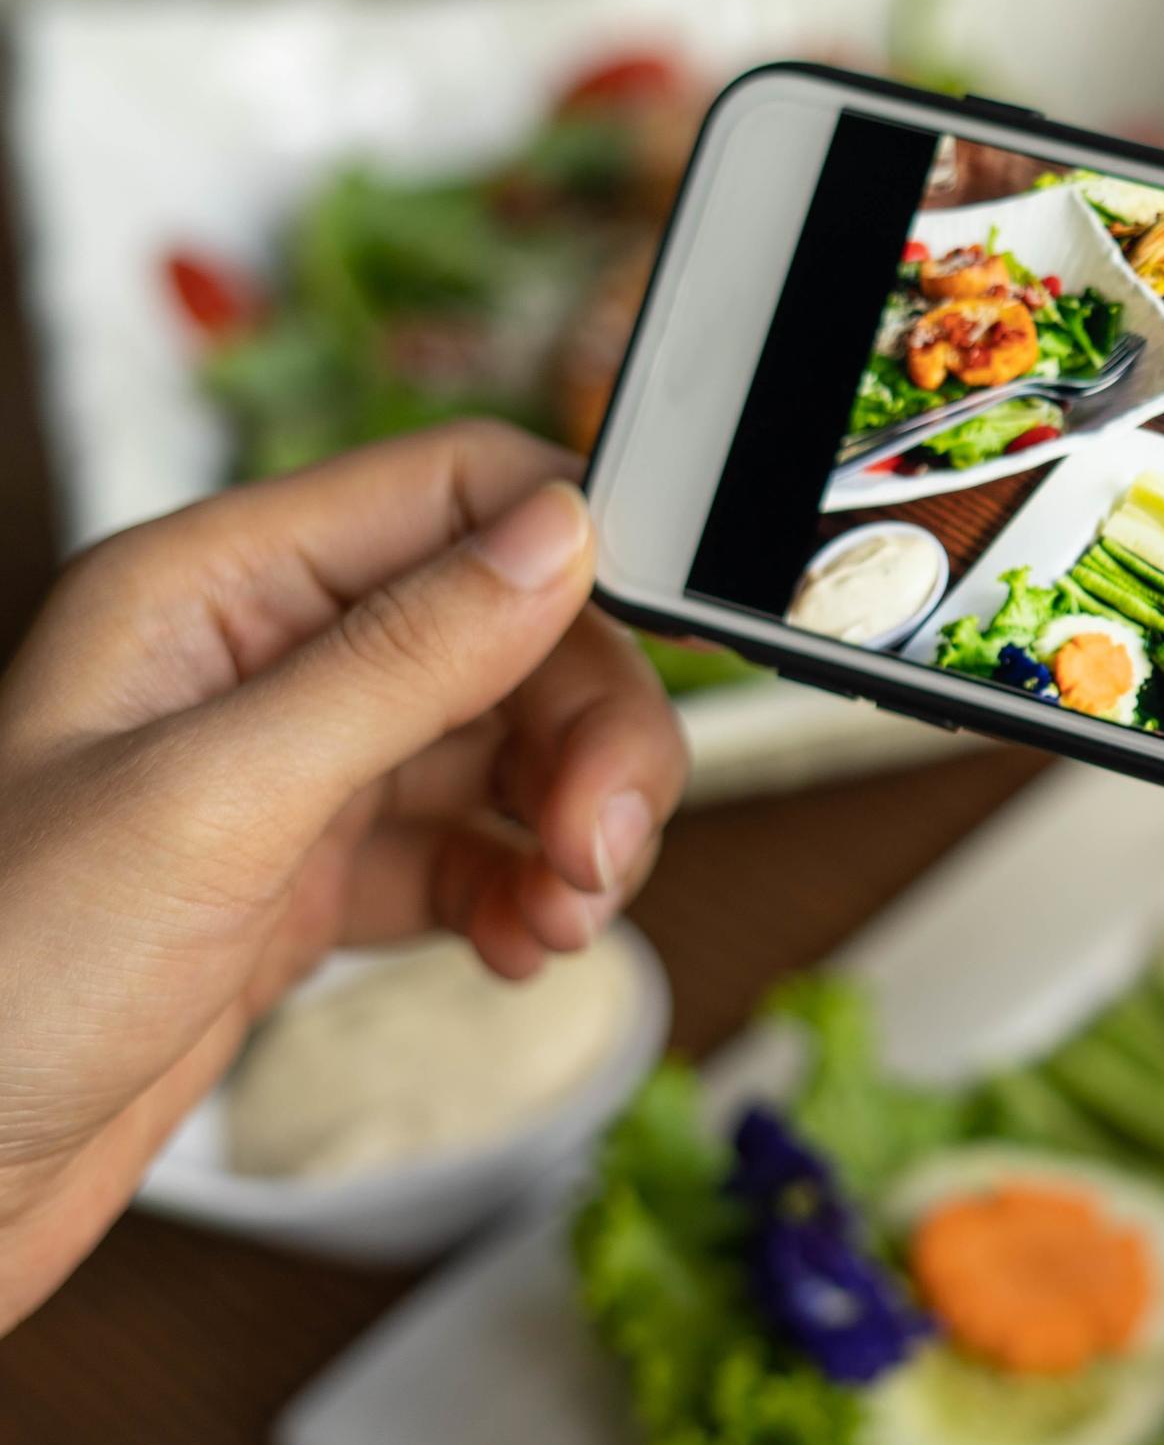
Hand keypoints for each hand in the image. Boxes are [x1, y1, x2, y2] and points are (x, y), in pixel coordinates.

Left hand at [0, 423, 685, 1328]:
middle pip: (511, 635)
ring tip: (572, 914)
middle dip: (590, 735)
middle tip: (609, 845)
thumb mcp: (215, 804)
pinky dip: (523, 898)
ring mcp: (285, 781)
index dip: (578, 554)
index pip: (455, 495)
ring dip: (573, 828)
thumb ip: (401, 662)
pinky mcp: (300, 889)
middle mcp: (258, 667)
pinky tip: (527, 949)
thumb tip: (561, 536)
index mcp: (212, 591)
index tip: (669, 650)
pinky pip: (466, 858)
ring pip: (505, 754)